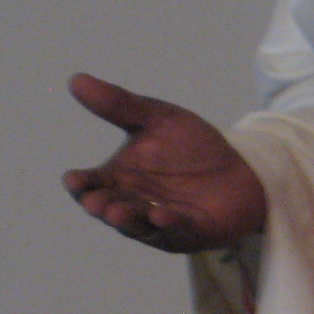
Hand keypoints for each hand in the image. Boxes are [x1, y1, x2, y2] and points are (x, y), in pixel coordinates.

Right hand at [62, 74, 266, 253]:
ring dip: (127, 219)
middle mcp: (135, 205)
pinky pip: (178, 230)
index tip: (73, 179)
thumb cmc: (191, 147)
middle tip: (94, 201)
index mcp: (120, 179)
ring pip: (139, 225)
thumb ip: (119, 105)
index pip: (93, 184)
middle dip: (102, 206)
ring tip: (115, 211)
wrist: (240, 167)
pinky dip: (168, 223)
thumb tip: (76, 80)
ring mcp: (161, 224)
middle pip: (111, 209)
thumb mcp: (156, 118)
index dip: (81, 184)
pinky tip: (160, 214)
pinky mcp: (192, 233)